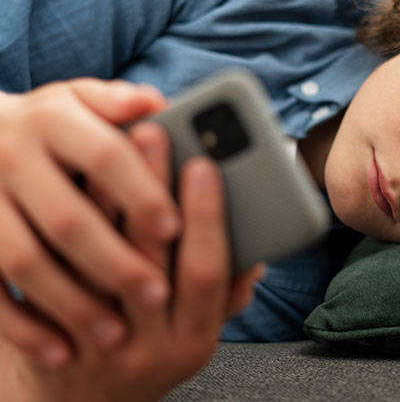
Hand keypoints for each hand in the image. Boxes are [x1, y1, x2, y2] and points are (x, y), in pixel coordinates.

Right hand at [0, 79, 179, 365]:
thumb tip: (159, 103)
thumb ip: (118, 102)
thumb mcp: (80, 100)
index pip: (104, 155)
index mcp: (52, 117)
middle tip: (157, 295)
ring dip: (70, 301)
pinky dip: (21, 325)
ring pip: (25, 261)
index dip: (140, 192)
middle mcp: (11, 157)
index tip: (174, 228)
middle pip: (67, 218)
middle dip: (113, 260)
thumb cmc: (54, 125)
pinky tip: (58, 350)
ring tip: (115, 334)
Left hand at [0, 156, 264, 401]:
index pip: (206, 270)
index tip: (205, 165)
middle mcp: (149, 346)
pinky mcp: (53, 338)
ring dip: (103, 198)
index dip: (207, 216)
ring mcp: (97, 344)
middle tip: (153, 134)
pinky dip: (63, 226)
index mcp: (196, 339)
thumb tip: (258, 253)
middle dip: (152, 190)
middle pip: (150, 257)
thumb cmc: (153, 354)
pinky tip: (67, 183)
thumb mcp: (200, 332)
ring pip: (98, 259)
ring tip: (108, 145)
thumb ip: (228, 293)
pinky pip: (56, 274)